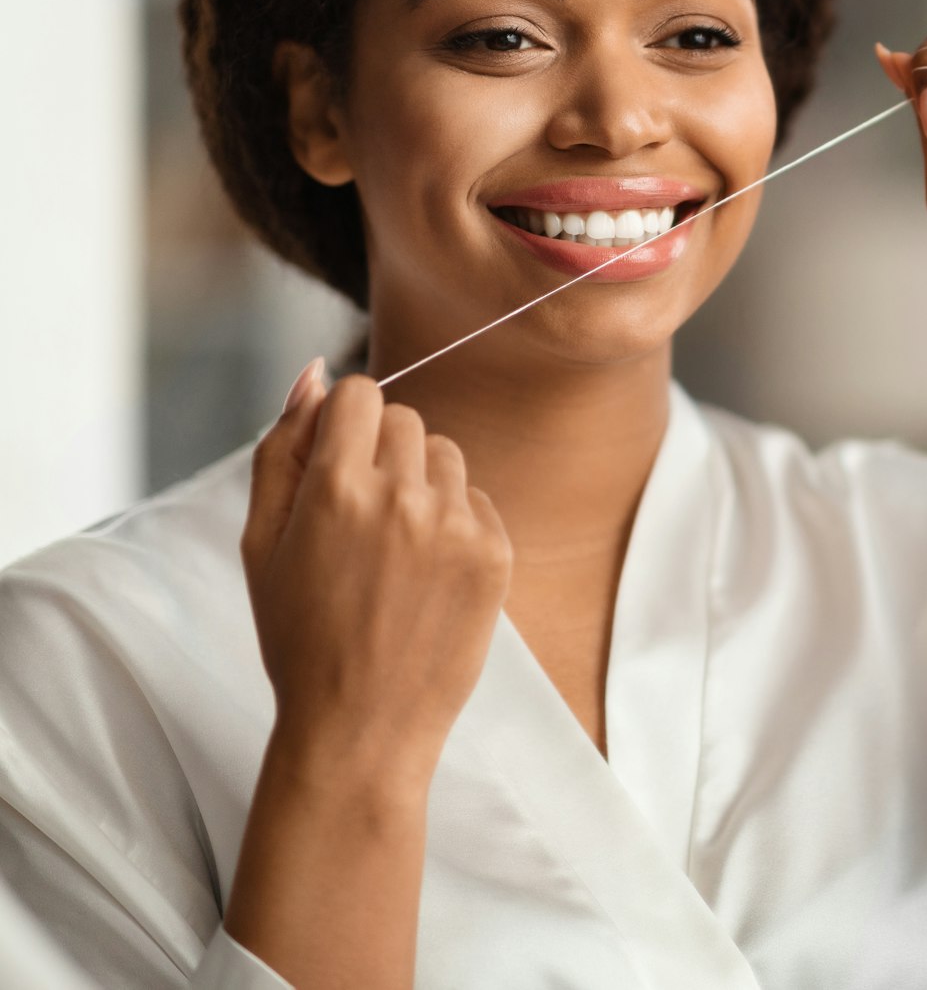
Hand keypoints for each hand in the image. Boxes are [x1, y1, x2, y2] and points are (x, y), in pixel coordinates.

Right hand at [242, 361, 512, 786]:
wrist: (361, 724)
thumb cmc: (299, 636)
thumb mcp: (260, 542)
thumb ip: (281, 447)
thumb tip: (313, 373)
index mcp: (335, 488)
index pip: (358, 394)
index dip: (344, 423)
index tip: (336, 463)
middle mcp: (402, 496)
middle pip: (405, 418)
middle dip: (380, 452)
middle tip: (360, 517)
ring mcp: (456, 524)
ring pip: (445, 454)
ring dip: (421, 482)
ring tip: (394, 549)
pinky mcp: (495, 552)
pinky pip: (477, 498)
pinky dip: (454, 521)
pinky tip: (426, 573)